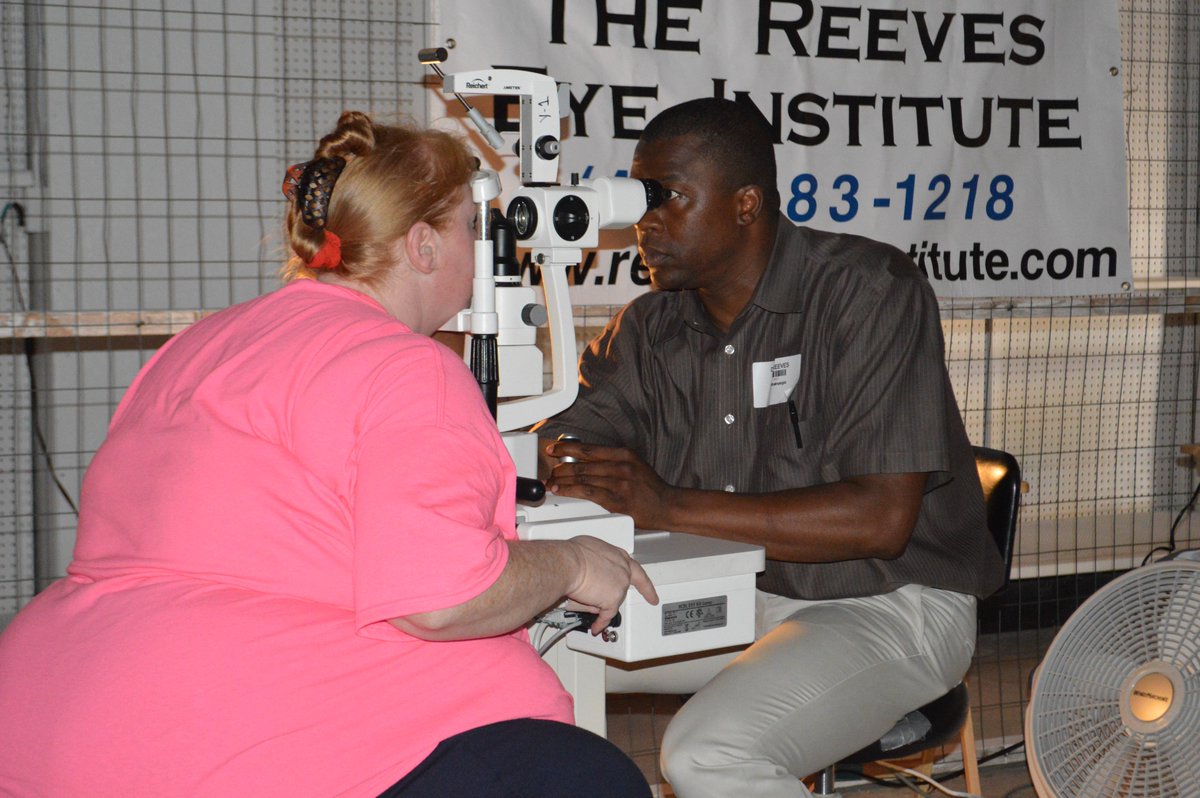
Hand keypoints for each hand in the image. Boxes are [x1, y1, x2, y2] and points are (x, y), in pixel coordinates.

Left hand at [544, 440, 675, 530]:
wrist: (667, 505)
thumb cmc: (650, 487)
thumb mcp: (634, 464)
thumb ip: (611, 460)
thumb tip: (584, 459)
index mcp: (624, 454)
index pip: (588, 448)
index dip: (567, 448)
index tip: (554, 449)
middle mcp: (621, 466)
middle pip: (582, 463)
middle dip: (560, 466)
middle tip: (550, 469)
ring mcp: (618, 484)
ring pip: (582, 478)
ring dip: (562, 480)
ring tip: (551, 482)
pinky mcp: (616, 501)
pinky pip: (587, 493)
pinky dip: (570, 491)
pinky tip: (561, 491)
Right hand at [563, 535, 658, 633]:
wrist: (571, 564)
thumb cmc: (576, 554)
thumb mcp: (591, 548)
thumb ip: (599, 559)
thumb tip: (591, 565)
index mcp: (620, 557)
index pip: (636, 572)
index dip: (644, 585)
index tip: (651, 594)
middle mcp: (623, 571)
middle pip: (623, 588)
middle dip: (612, 594)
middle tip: (605, 596)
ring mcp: (620, 588)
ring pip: (612, 601)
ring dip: (597, 602)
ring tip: (581, 594)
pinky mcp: (612, 602)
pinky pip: (607, 616)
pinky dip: (600, 623)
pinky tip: (597, 627)